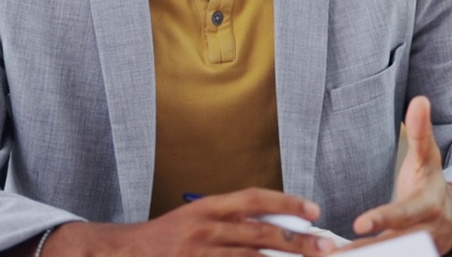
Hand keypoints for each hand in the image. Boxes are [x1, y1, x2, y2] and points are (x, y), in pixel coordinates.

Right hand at [43, 188, 337, 255]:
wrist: (125, 253)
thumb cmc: (166, 237)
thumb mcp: (197, 217)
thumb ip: (232, 221)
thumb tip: (279, 228)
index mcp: (207, 206)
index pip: (253, 199)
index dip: (286, 203)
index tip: (313, 211)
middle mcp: (205, 228)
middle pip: (260, 233)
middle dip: (297, 241)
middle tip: (325, 246)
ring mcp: (200, 253)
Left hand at [350, 96, 451, 254]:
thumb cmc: (431, 182)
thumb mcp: (428, 156)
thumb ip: (421, 131)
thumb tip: (419, 100)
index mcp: (427, 206)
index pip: (403, 214)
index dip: (383, 220)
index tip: (359, 225)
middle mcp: (421, 233)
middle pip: (391, 246)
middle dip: (364, 252)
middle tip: (335, 253)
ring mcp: (412, 250)